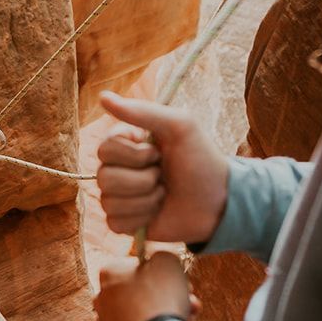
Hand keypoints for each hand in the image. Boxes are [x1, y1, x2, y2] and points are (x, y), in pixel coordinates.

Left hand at [93, 254, 193, 320]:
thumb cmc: (160, 297)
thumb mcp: (168, 261)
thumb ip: (161, 255)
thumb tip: (160, 261)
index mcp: (109, 272)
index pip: (136, 266)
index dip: (160, 271)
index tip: (176, 278)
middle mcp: (101, 297)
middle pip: (139, 291)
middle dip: (165, 294)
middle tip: (187, 297)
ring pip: (140, 313)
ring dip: (162, 312)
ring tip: (185, 316)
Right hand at [97, 92, 228, 245]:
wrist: (218, 200)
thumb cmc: (201, 159)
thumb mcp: (179, 126)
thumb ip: (142, 111)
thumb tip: (103, 97)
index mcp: (126, 144)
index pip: (104, 148)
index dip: (133, 154)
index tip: (157, 152)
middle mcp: (118, 169)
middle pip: (103, 177)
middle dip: (142, 179)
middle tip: (163, 175)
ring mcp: (119, 196)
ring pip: (109, 201)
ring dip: (145, 199)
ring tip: (164, 193)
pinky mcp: (124, 222)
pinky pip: (115, 223)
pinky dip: (141, 218)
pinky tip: (157, 212)